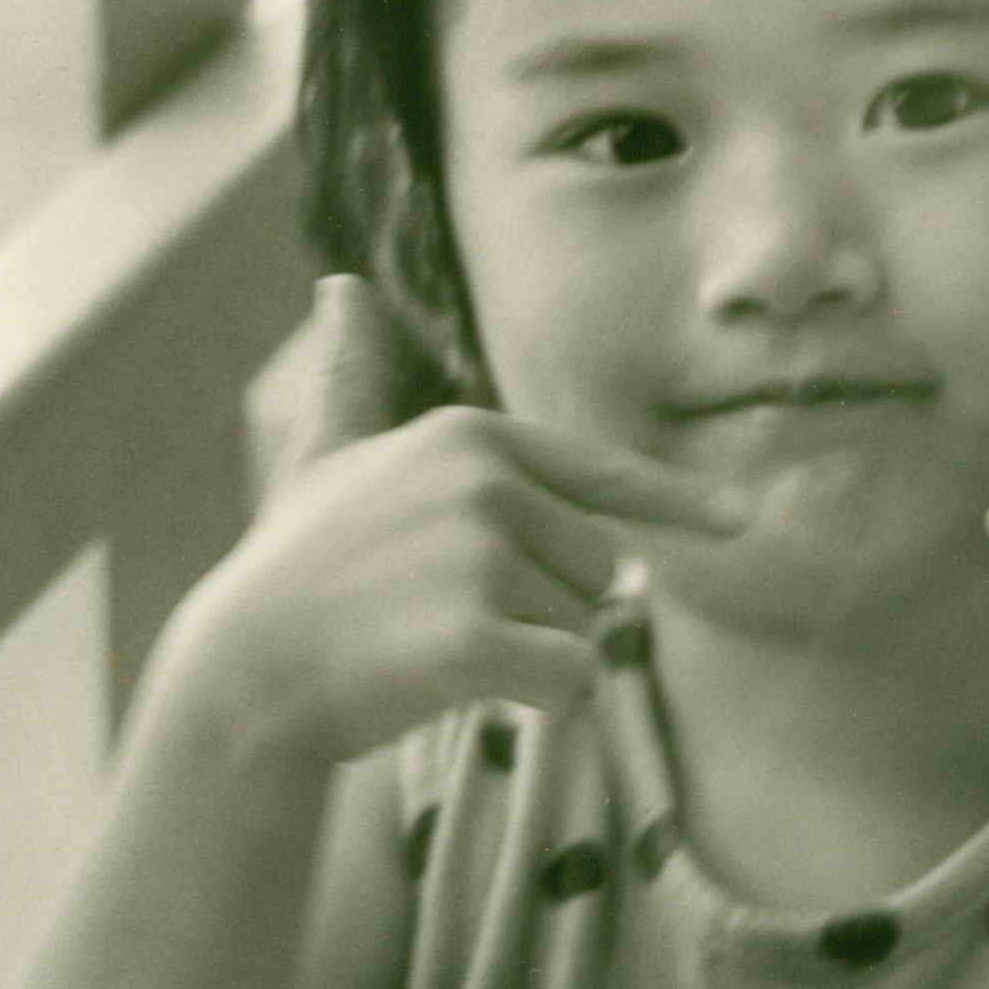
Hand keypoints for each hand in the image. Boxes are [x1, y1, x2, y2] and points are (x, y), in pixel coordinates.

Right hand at [168, 275, 751, 765]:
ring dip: (531, 653)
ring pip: (585, 627)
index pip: (603, 474)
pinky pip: (571, 679)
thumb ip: (355, 378)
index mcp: (471, 437)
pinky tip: (456, 686)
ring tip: (436, 644)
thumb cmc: (296, 570)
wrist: (246, 672)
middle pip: (599, 567)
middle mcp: (487, 483)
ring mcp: (483, 557)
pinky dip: (535, 699)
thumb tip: (340, 288)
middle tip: (443, 613)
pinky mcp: (480, 637)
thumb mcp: (327, 458)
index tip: (742, 519)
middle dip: (543, 605)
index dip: (679, 502)